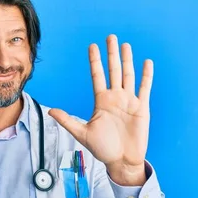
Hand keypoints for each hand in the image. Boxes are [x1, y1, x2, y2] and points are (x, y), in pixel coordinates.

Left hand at [48, 35, 152, 184]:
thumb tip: (50, 111)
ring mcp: (129, 101)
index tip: (92, 46)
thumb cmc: (103, 149)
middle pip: (113, 70)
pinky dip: (146, 75)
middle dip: (111, 54)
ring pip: (128, 75)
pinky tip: (146, 62)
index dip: (95, 61)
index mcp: (101, 101)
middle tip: (110, 36)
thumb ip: (67, 120)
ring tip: (125, 45)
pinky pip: (144, 88)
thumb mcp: (82, 133)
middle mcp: (115, 98)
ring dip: (127, 60)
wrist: (121, 161)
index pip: (97, 76)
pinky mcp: (142, 108)